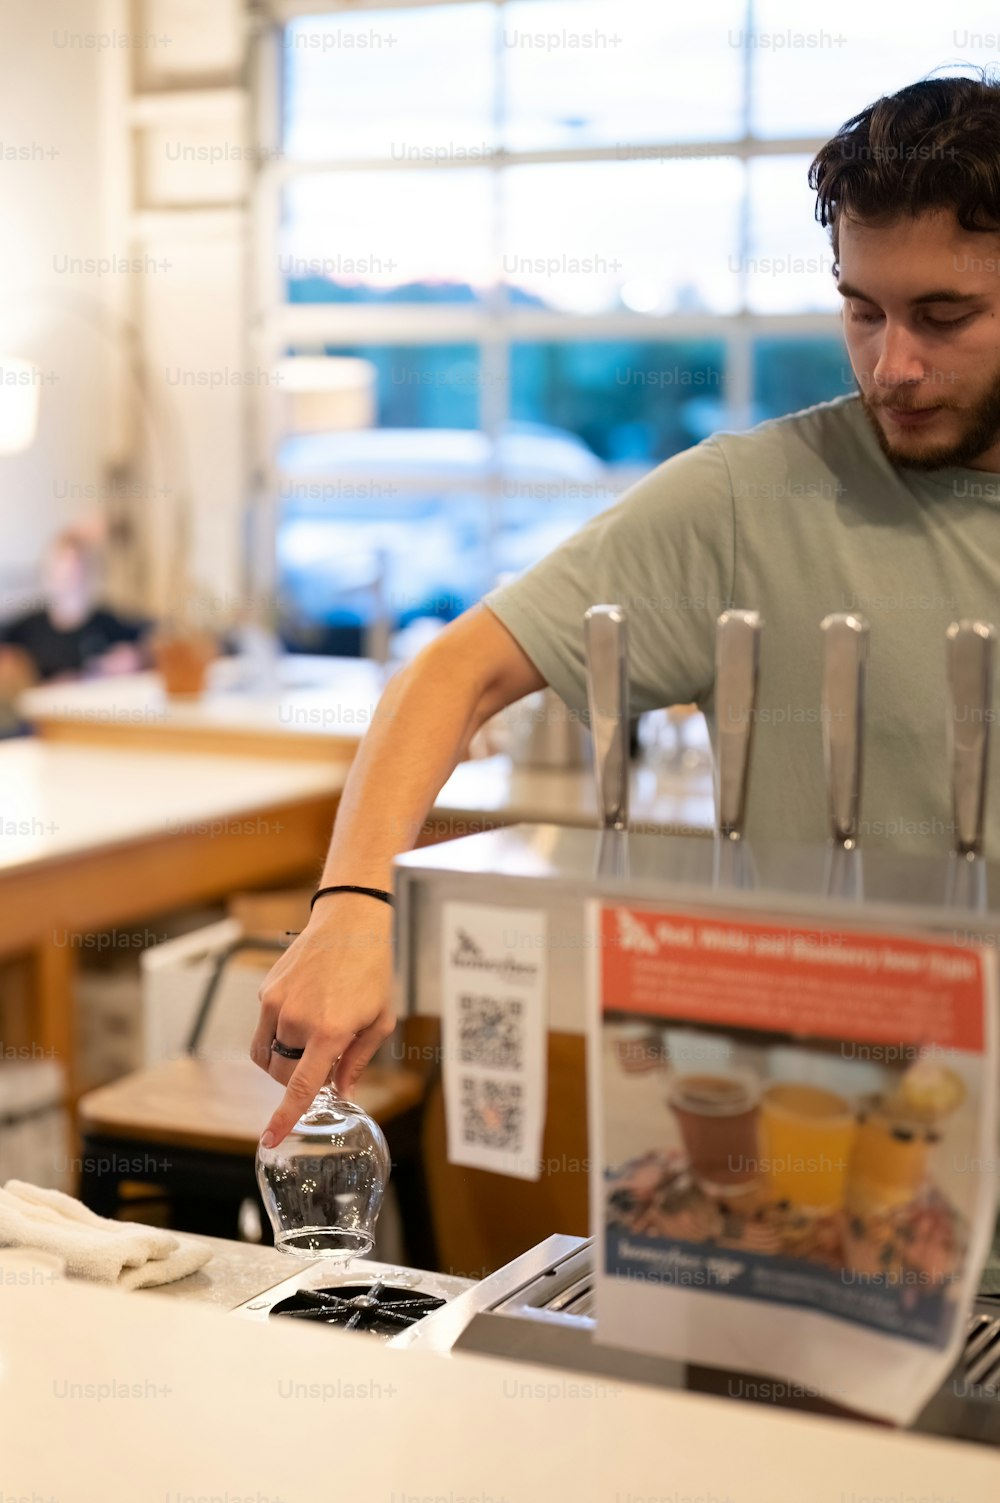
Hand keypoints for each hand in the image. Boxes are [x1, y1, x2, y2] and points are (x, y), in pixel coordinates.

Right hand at [250, 894, 395, 1145]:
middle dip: (297, 1081)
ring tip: (308, 1042)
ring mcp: (277, 1004)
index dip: (284, 1117)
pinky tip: (301, 1015)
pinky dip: (276, 1036)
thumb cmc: (373, 971)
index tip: (269, 1140)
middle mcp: (298, 1020)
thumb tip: (342, 1091)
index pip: (301, 1086)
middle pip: (283, 1076)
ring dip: (283, 1062)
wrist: (350, 922)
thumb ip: (358, 1060)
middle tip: (323, 1062)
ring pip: (267, 1057)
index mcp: (330, 1031)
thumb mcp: (380, 1019)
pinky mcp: (266, 991)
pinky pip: (262, 1030)